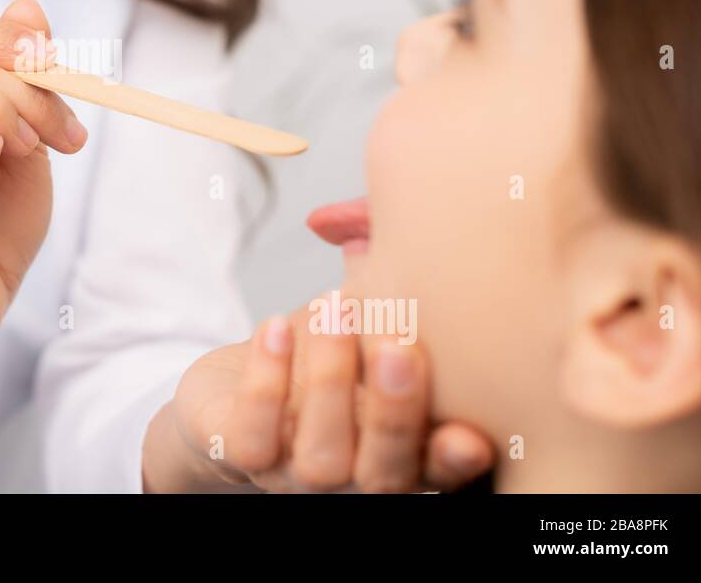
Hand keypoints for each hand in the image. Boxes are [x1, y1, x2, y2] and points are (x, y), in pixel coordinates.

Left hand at [143, 306, 493, 491]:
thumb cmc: (312, 359)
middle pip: (386, 473)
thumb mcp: (357, 321)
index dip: (456, 461)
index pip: (439, 471)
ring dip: (330, 382)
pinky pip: (254, 435)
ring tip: (333, 310)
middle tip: (397, 346)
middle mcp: (357, 476)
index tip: (470, 434)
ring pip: (322, 456)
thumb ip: (376, 281)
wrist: (230, 397)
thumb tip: (361, 225)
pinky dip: (266, 381)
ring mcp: (296, 475)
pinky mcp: (242, 457)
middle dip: (395, 413)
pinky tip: (275, 327)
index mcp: (402, 452)